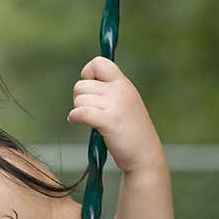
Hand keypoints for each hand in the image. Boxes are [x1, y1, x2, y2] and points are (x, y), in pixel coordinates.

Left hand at [67, 56, 163, 172]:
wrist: (144, 155)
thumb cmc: (131, 132)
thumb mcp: (125, 103)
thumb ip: (110, 90)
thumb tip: (85, 82)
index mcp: (123, 84)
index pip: (99, 62)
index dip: (88, 74)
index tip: (90, 89)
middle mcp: (120, 91)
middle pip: (81, 85)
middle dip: (79, 99)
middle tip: (89, 111)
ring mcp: (116, 105)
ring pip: (79, 100)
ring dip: (78, 111)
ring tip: (90, 120)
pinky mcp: (109, 121)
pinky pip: (81, 112)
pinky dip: (74, 118)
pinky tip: (76, 121)